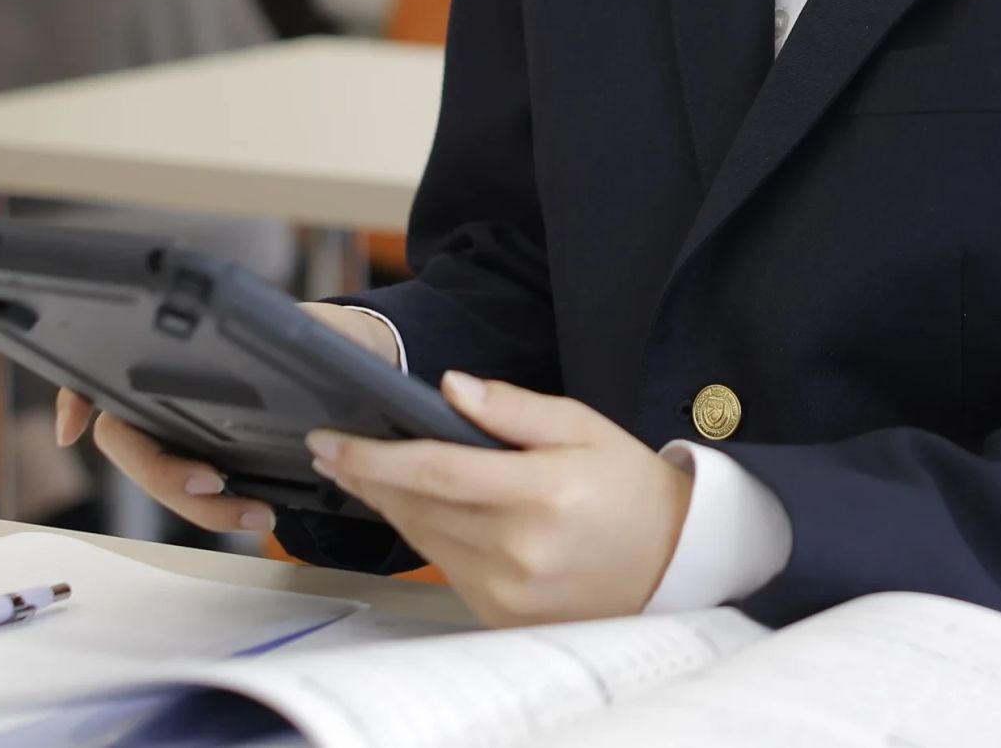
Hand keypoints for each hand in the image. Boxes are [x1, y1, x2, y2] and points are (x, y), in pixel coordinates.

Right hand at [59, 301, 398, 538]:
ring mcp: (192, 430)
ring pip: (165, 477)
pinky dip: (212, 509)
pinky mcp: (220, 457)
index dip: (76, 398)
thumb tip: (294, 339)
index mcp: (186, 356)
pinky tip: (248, 513)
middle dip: (163, 475)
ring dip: (201, 507)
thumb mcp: (317, 326)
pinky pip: (199, 489)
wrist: (368, 357)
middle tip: (214, 486)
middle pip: (133, 444)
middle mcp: (175, 395)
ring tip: (259, 515)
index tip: (72, 427)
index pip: (108, 373)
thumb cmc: (332, 334)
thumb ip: (299, 331)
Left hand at [308, 373, 693, 625]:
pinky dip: (422, 534)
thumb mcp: (583, 426)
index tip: (332, 439)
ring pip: (422, 539)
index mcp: (541, 492)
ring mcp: (506, 589)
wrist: (670, 561)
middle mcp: (518, 548)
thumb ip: (514, 408)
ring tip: (360, 473)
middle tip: (330, 448)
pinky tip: (411, 509)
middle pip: (417, 508)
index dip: (375, 456)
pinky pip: (444, 566)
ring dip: (387, 504)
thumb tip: (451, 386)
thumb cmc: (627, 486)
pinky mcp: (499, 614)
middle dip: (367, 476)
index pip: (435, 472)